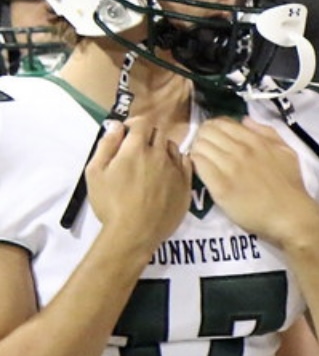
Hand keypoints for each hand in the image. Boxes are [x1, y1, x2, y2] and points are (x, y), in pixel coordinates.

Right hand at [86, 117, 191, 249]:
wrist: (134, 233)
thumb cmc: (110, 203)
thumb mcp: (95, 172)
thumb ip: (106, 145)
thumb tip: (116, 126)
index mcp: (137, 148)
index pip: (143, 122)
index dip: (134, 124)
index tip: (127, 134)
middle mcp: (160, 154)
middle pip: (158, 133)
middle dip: (147, 136)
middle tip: (136, 151)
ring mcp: (176, 168)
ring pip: (172, 148)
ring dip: (162, 149)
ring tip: (150, 165)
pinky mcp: (186, 183)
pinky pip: (185, 163)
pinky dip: (176, 163)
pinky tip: (166, 173)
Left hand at [189, 117, 318, 245]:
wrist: (289, 214)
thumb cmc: (290, 184)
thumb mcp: (286, 151)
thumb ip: (267, 132)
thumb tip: (245, 120)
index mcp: (256, 140)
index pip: (222, 123)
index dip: (214, 128)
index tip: (216, 138)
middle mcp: (241, 150)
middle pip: (206, 132)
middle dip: (203, 137)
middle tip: (208, 149)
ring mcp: (229, 168)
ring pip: (199, 146)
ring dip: (198, 151)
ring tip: (205, 160)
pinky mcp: (220, 186)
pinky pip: (199, 165)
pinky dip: (197, 164)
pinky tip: (203, 170)